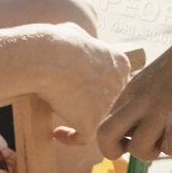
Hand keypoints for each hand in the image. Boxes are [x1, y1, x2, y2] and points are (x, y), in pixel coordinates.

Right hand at [32, 23, 133, 146]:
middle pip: (110, 101)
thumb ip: (83, 44)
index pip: (114, 80)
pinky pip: (83, 138)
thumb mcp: (77, 34)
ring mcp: (109, 107)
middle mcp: (121, 86)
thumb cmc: (59, 43)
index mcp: (121, 64)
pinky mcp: (94, 124)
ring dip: (84, 122)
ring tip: (66, 120)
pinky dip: (70, 138)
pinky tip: (57, 133)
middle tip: (74, 107)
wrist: (50, 58)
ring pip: (100, 121)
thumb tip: (75, 43)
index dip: (98, 86)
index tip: (81, 89)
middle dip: (94, 104)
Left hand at [95, 23, 171, 160]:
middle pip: (104, 136)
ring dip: (152, 152)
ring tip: (165, 136)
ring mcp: (160, 106)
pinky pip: (171, 148)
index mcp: (130, 91)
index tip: (127, 141)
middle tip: (135, 145)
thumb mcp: (153, 80)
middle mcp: (140, 99)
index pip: (101, 125)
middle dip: (114, 152)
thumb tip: (133, 135)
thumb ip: (139, 103)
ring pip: (138, 149)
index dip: (110, 142)